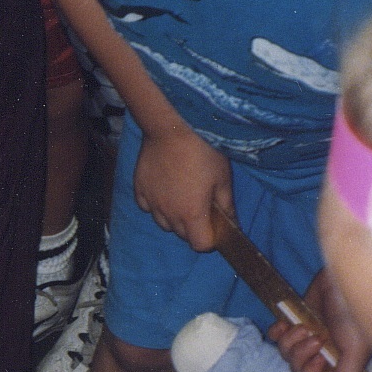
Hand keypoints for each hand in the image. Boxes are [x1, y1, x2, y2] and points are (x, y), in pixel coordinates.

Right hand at [133, 126, 233, 251]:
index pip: (200, 245)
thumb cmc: (203, 150)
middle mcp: (169, 214)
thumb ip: (227, 206)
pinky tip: (164, 189)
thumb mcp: (223, 178)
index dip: (210, 238)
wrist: (172, 126)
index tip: (215, 223)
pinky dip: (156, 205)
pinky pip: (147, 208)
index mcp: (192, 214)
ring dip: (174, 217)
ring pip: (163, 223)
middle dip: (193, 227)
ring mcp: (151, 203)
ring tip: (181, 196)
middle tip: (201, 204)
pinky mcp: (139, 189)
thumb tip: (232, 223)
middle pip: (182, 235)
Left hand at [269, 270, 371, 371]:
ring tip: (305, 326)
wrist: (347, 276)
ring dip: (291, 342)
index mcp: (339, 363)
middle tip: (316, 337)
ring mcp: (308, 337)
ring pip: (286, 354)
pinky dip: (277, 332)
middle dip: (302, 356)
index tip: (319, 359)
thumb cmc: (357, 313)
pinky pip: (276, 336)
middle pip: (298, 371)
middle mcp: (323, 353)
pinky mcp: (296, 320)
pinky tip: (285, 324)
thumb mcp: (358, 349)